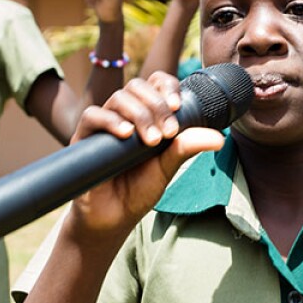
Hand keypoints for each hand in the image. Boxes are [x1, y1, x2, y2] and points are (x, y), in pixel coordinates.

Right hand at [64, 72, 223, 239]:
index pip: (155, 84)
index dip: (167, 86)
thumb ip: (187, 148)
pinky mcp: (84, 138)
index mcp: (147, 116)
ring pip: (118, 98)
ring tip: (152, 140)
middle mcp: (125, 115)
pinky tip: (126, 134)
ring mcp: (104, 125)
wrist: (113, 218)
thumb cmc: (139, 190)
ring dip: (140, 114)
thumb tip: (219, 138)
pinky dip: (110, 120)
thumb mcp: (167, 167)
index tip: (178, 106)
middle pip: (137, 86)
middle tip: (168, 132)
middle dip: (156, 104)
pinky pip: (92, 115)